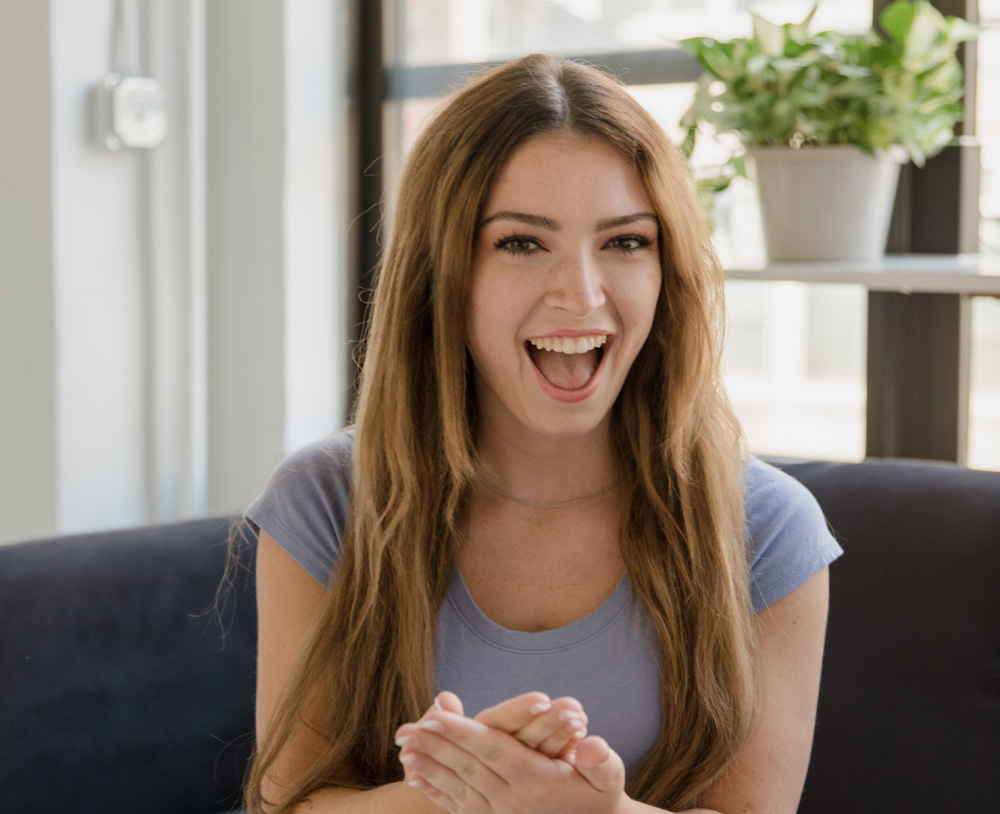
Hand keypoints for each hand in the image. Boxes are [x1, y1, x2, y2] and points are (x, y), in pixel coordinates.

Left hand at [395, 704, 625, 813]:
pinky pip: (458, 806)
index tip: (434, 716)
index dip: (461, 733)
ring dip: (428, 767)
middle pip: (465, 767)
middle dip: (434, 746)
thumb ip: (601, 761)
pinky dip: (434, 791)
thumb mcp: (609, 778)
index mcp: (534, 780)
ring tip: (402, 750)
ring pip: (456, 787)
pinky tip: (413, 778)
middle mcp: (511, 800)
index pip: (490, 750)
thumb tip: (592, 745)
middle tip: (404, 729)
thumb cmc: (601, 797)